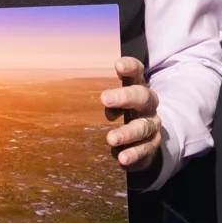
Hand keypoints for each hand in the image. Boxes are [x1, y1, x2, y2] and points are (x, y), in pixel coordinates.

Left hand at [101, 57, 164, 171]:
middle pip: (142, 96)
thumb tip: (70, 92)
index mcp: (137, 87)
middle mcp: (148, 104)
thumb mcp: (112, 100)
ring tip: (110, 138)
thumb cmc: (121, 112)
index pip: (137, 72)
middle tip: (104, 99)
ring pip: (143, 126)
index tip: (116, 65)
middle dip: (124, 97)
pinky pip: (145, 148)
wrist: (143, 139)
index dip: (129, 67)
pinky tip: (122, 157)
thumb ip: (100, 96)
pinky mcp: (151, 144)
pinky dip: (133, 153)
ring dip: (126, 132)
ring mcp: (152, 124)